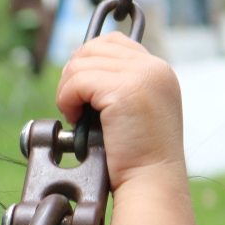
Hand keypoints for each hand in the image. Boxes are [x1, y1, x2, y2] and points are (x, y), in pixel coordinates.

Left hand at [57, 32, 185, 191]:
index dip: (87, 62)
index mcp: (158, 71)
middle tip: (74, 106)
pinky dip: (67, 100)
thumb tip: (75, 69)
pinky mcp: (126, 90)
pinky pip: (77, 82)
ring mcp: (142, 76)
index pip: (112, 42)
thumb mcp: (132, 111)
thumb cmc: (136, 156)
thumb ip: (116, 86)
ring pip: (80, 64)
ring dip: (67, 91)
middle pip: (92, 48)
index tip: (80, 91)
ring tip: (76, 116)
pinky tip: (76, 119)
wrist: (151, 181)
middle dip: (73, 76)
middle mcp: (154, 68)